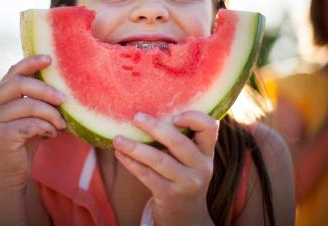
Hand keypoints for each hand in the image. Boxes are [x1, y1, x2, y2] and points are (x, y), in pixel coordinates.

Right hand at [0, 55, 66, 189]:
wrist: (11, 174)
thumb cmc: (24, 142)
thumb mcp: (30, 116)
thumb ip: (34, 98)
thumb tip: (55, 75)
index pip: (13, 72)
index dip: (31, 62)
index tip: (50, 59)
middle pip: (20, 84)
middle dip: (46, 90)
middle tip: (65, 99)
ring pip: (28, 105)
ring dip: (51, 114)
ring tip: (61, 124)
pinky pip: (30, 124)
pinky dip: (46, 127)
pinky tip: (51, 134)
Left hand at [113, 111, 218, 225]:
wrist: (186, 218)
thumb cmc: (183, 179)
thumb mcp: (191, 161)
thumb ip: (181, 141)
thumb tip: (148, 112)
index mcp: (206, 153)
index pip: (209, 128)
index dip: (193, 118)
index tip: (173, 115)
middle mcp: (201, 167)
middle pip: (179, 142)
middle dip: (155, 127)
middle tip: (136, 117)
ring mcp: (186, 183)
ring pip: (159, 160)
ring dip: (135, 147)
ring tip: (118, 138)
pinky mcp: (170, 196)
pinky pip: (147, 176)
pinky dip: (131, 163)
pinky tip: (120, 153)